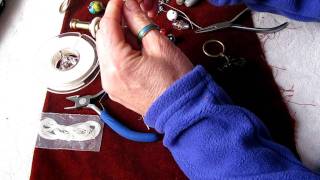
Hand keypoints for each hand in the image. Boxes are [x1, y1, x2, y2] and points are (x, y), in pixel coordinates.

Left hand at [96, 0, 192, 114]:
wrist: (182, 109)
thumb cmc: (176, 84)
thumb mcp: (159, 45)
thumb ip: (140, 23)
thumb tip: (129, 7)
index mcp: (118, 65)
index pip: (108, 26)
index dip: (114, 8)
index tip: (121, 0)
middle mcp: (108, 77)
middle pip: (103, 38)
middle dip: (116, 22)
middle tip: (131, 11)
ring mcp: (111, 86)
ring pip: (107, 51)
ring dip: (119, 37)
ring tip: (137, 31)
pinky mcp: (116, 90)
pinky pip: (112, 64)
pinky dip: (120, 51)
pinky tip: (134, 47)